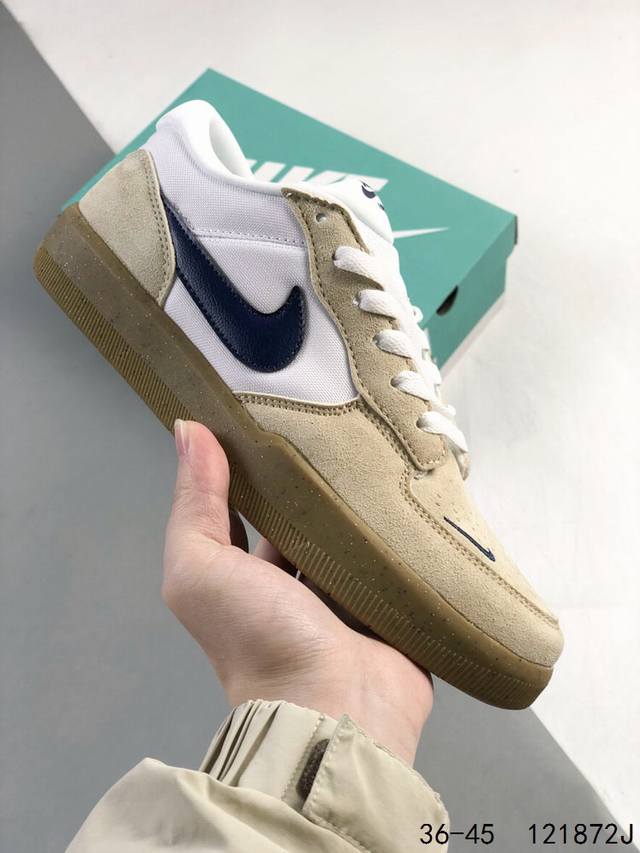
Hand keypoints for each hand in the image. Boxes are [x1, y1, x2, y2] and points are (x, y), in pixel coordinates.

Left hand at [163, 420, 432, 764]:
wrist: (337, 706)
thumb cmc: (258, 637)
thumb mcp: (201, 568)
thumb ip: (194, 503)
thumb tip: (188, 428)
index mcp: (249, 575)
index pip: (253, 507)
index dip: (259, 465)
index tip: (277, 412)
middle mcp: (297, 582)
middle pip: (310, 517)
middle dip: (321, 480)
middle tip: (340, 420)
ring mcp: (351, 593)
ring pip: (358, 532)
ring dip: (366, 500)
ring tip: (382, 441)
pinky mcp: (396, 600)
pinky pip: (400, 553)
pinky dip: (403, 527)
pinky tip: (413, 483)